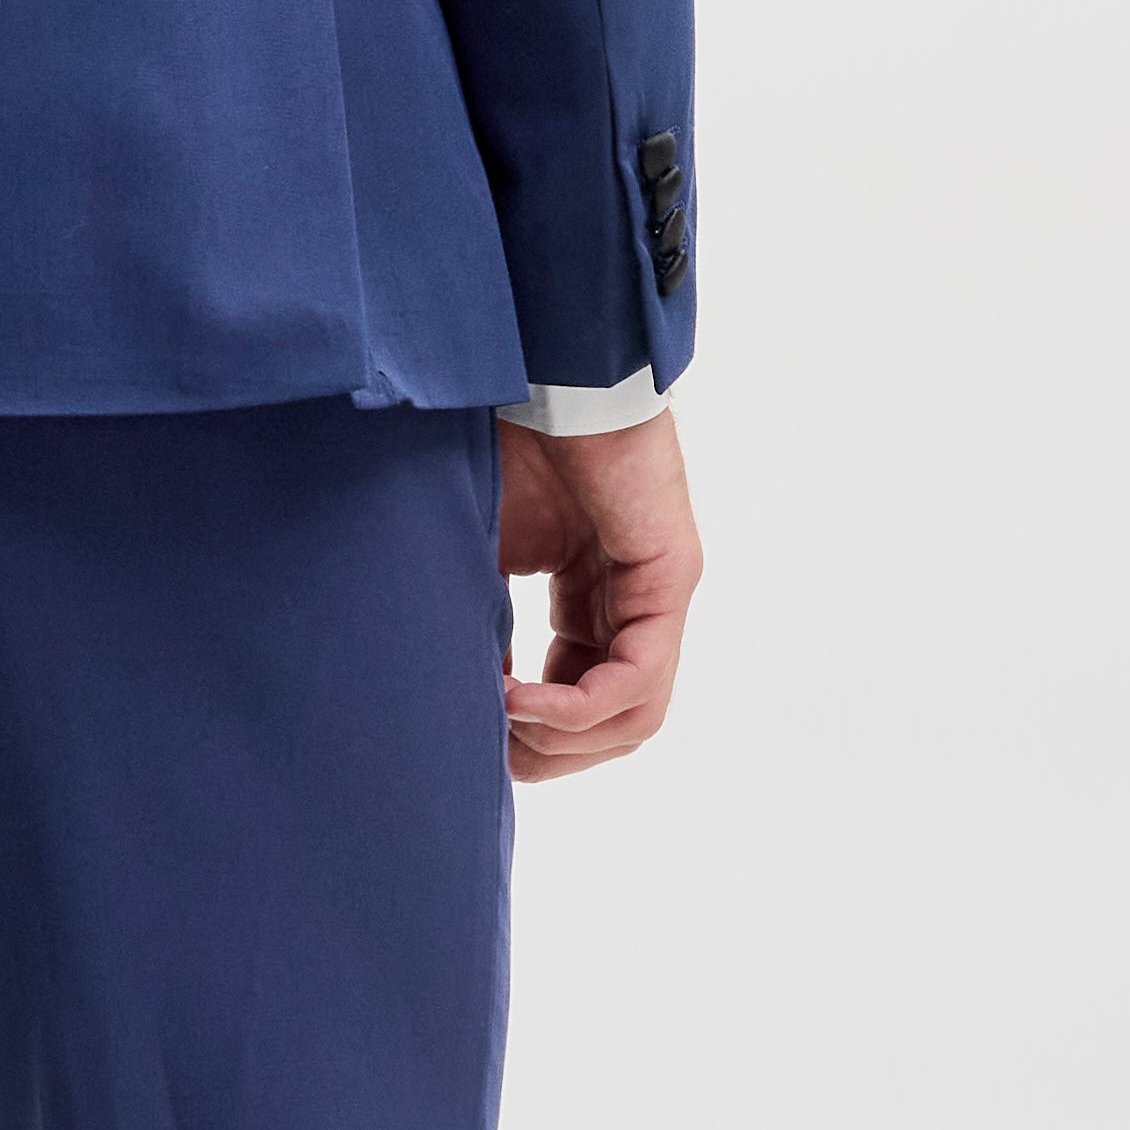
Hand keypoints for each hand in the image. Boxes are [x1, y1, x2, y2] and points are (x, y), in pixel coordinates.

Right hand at [498, 403, 694, 779]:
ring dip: (561, 739)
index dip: (529, 734)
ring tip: (501, 722)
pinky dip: (575, 707)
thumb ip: (484, 627)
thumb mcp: (481, 558)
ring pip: (634, 718)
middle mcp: (637, 605)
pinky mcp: (670, 579)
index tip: (472, 732)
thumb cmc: (507, 445)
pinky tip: (519, 700)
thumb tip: (459, 703)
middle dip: (549, 755)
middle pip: (615, 726)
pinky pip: (635, 681)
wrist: (543, 375)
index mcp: (596, 599)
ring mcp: (660, 595)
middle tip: (489, 754)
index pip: (581, 700)